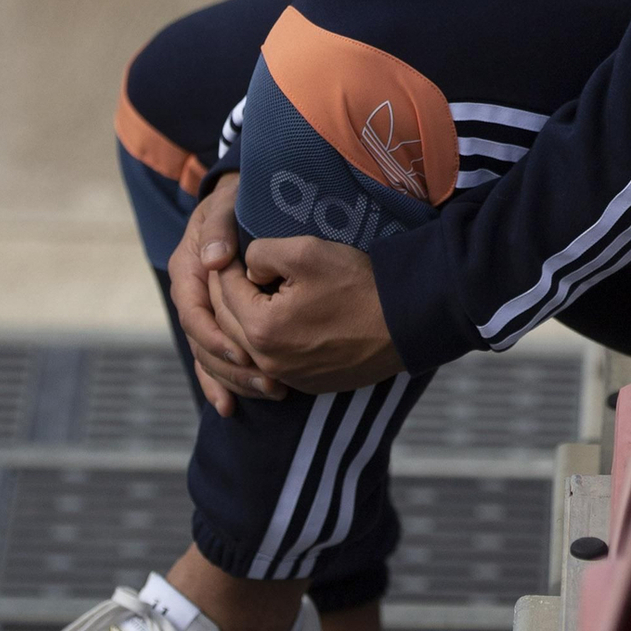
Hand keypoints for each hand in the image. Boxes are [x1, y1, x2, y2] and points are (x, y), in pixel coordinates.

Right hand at [168, 174, 288, 415]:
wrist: (243, 199)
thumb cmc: (237, 199)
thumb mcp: (227, 204)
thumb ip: (221, 228)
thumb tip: (216, 261)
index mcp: (188, 269)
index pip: (194, 311)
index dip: (214, 335)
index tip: (241, 351)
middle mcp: (192, 294)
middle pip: (202, 342)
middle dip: (231, 366)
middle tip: (267, 382)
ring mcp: (203, 311)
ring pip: (207, 355)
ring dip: (232, 379)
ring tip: (269, 393)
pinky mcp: (217, 323)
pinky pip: (213, 358)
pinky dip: (221, 382)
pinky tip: (232, 406)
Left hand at [210, 235, 405, 393]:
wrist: (406, 323)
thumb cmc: (358, 285)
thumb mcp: (306, 251)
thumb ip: (261, 253)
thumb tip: (247, 268)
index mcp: (261, 329)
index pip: (224, 291)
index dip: (224, 264)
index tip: (230, 247)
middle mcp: (268, 362)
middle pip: (228, 322)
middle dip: (225, 292)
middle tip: (232, 267)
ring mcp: (288, 377)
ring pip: (245, 346)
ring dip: (241, 318)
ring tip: (250, 292)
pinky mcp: (306, 384)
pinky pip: (271, 363)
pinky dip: (263, 342)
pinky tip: (273, 321)